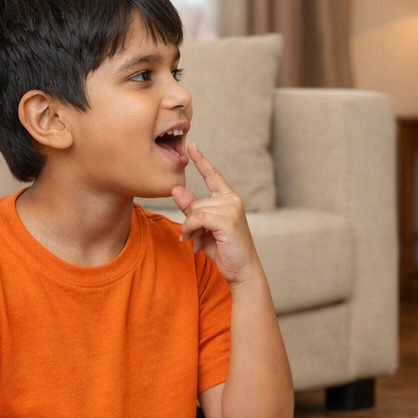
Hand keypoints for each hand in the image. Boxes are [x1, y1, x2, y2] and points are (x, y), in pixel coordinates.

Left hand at [172, 143, 263, 287]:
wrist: (241, 270)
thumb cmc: (223, 249)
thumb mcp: (202, 228)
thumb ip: (190, 209)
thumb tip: (175, 189)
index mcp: (228, 199)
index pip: (213, 175)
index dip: (202, 160)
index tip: (192, 146)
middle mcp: (232, 200)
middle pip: (195, 202)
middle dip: (190, 222)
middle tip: (194, 238)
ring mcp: (232, 208)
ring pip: (195, 210)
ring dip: (189, 229)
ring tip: (195, 242)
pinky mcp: (228, 219)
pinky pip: (198, 218)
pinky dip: (191, 230)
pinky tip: (194, 242)